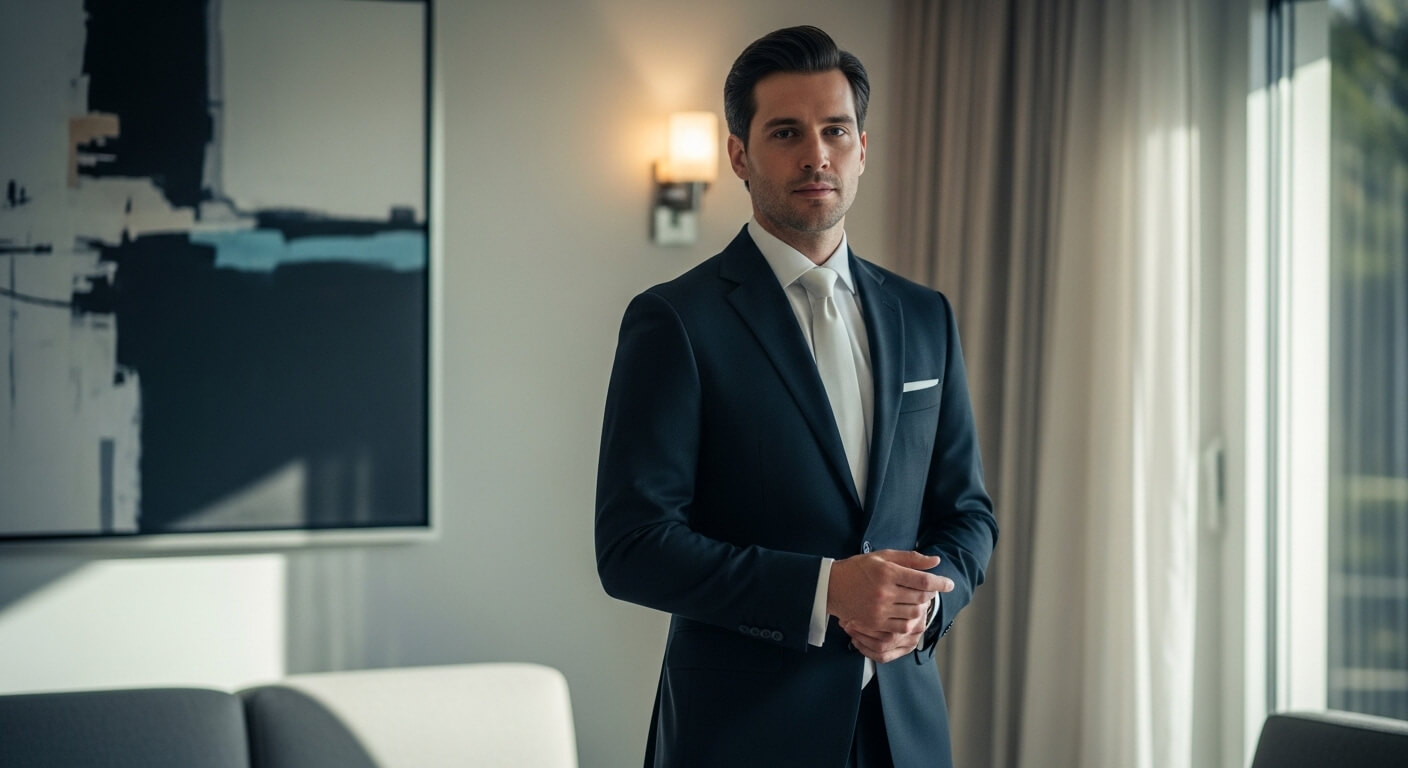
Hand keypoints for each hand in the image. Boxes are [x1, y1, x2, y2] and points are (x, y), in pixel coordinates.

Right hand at [826, 550, 950, 662]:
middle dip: (931, 595)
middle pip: (920, 598)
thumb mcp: (882, 557)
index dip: (940, 582)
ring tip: (920, 603)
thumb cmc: (858, 568)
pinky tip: (910, 615)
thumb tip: (935, 561)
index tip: (949, 584)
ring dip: (922, 609)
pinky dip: (910, 622)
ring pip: (913, 614)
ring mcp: (879, 610)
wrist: (831, 587)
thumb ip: (910, 558)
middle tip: (931, 591)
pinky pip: (901, 627)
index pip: (922, 580)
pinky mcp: (874, 623)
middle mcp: (884, 592)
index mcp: (887, 573)